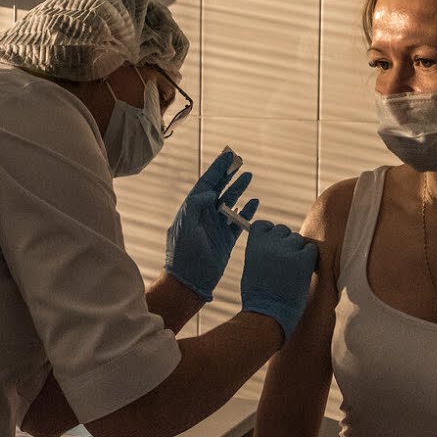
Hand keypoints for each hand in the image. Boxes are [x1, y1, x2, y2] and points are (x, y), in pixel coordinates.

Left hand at [164, 149, 258, 300]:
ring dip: (239, 190)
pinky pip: (238, 221)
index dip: (217, 169)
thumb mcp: (185, 226)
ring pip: (230, 202)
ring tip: (248, 176)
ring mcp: (216, 226)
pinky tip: (254, 202)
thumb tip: (209, 191)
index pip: (206, 183)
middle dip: (229, 175)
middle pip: (219, 189)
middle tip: (240, 161)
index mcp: (192, 209)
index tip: (227, 155)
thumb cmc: (182, 254)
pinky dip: (246, 211)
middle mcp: (204, 215)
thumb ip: (195, 206)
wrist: (189, 281)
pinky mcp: (226, 239)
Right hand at [239, 221, 318, 341]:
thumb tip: (273, 244)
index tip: (272, 244)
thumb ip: (261, 251)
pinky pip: (311, 249)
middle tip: (284, 262)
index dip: (270, 233)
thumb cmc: (259, 296)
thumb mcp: (252, 267)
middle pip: (283, 230)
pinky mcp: (303, 260)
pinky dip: (308, 258)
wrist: (268, 313)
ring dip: (297, 251)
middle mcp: (270, 243)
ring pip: (298, 240)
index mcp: (254, 244)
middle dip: (285, 243)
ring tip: (291, 271)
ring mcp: (287, 250)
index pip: (264, 225)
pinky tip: (301, 271)